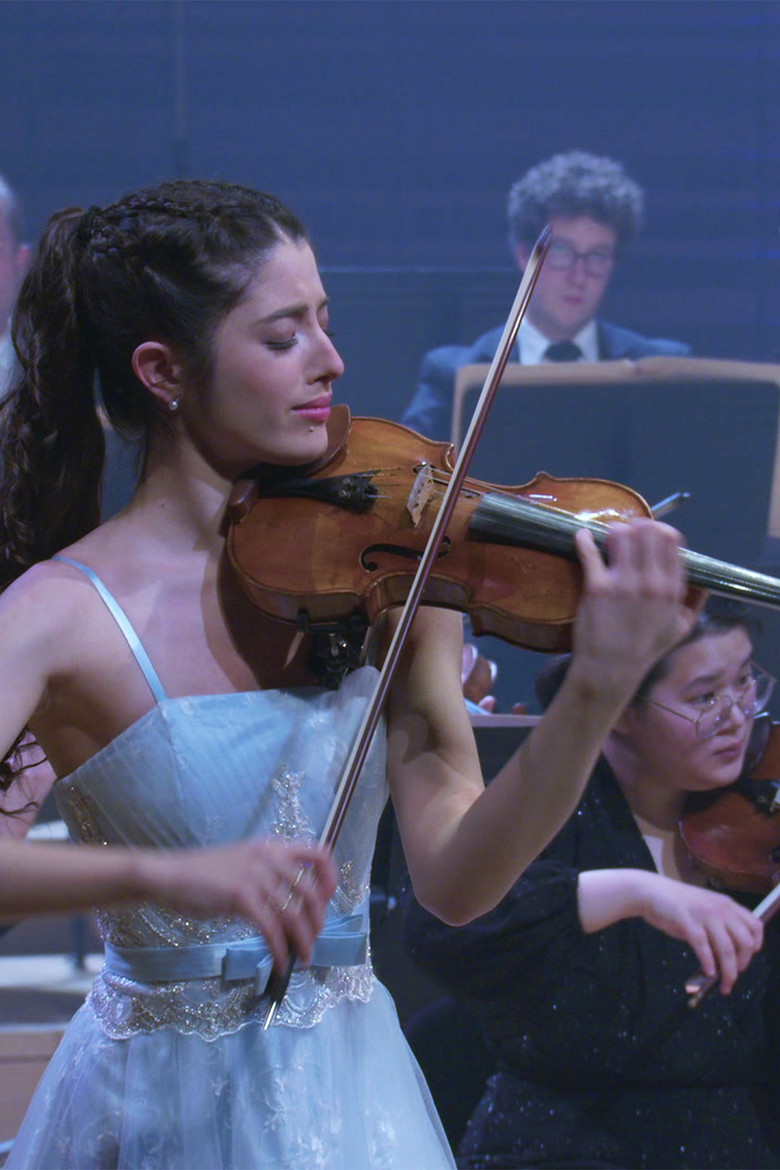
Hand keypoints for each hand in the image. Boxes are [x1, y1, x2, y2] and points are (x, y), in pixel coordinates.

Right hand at [148, 837, 337, 972]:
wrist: (170, 875)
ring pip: (293, 914)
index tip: (327, 902)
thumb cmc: (204, 873)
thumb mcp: (244, 863)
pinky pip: (270, 928)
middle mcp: (269, 857)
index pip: (319, 854)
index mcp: (273, 847)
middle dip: (316, 922)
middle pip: (310, 892)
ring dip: (302, 941)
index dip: (330, 879)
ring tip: (302, 958)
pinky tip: (278, 963)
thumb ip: (269, 875)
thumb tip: (295, 906)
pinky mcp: (241, 897)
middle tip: (312, 941)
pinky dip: (279, 950)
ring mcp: (255, 876)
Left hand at [572, 519, 702, 696]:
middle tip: (625, 530)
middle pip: (647, 531)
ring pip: (621, 535)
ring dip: (613, 531)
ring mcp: (624, 583)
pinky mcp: (597, 587)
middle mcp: (652, 582)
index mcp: (672, 589)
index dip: (658, 529)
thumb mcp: (680, 629)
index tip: (647, 530)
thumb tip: (703, 586)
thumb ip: (693, 604)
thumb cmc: (644, 650)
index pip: (672, 539)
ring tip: (607, 536)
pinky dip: (583, 540)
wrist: (611, 670)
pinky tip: (581, 536)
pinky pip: (589, 552)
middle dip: (635, 526)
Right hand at [637, 872, 762, 994]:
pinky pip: (703, 947)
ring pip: (726, 949)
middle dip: (743, 964)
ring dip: (728, 972)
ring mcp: (704, 915)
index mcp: (727, 904)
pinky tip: (708, 972)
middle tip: (733, 975)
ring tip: (724, 985)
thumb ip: (719, 927)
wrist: (651, 892)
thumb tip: (729, 956)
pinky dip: (708, 963)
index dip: (756, 945)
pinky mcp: (687, 922)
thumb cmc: (678, 904)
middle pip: (745, 942)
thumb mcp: (705, 910)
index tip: (747, 959)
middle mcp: (720, 909)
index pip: (755, 925)